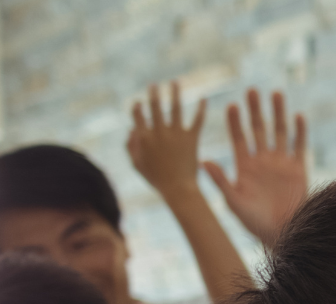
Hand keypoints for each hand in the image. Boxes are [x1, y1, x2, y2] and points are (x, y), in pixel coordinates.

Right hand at [128, 82, 205, 197]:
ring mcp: (176, 134)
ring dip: (175, 93)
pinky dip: (201, 108)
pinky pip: (197, 120)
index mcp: (144, 137)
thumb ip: (131, 146)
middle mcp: (159, 132)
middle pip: (155, 107)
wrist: (179, 189)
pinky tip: (204, 98)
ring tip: (175, 82)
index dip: (138, 108)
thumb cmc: (156, 179)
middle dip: (154, 93)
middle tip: (155, 84)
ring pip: (175, 108)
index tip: (139, 103)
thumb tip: (131, 129)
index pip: (138, 116)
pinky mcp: (192, 138)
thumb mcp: (137, 165)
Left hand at [203, 89, 307, 250]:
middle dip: (255, 110)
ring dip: (277, 113)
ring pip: (279, 132)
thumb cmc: (255, 223)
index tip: (231, 105)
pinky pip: (299, 146)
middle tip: (251, 90)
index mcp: (245, 166)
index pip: (238, 138)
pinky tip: (298, 116)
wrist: (283, 233)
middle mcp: (262, 160)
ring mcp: (281, 163)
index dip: (235, 122)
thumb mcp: (233, 202)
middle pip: (258, 129)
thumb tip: (203, 161)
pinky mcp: (299, 169)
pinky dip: (299, 131)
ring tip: (275, 93)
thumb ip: (220, 180)